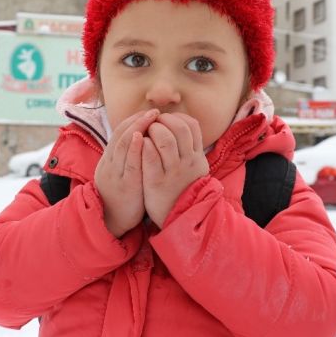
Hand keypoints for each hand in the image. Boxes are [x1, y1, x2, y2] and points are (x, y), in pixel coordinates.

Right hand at [95, 109, 158, 236]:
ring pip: (123, 145)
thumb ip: (127, 158)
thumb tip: (140, 140)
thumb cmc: (121, 196)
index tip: (147, 112)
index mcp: (109, 159)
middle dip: (138, 120)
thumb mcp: (121, 173)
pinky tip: (142, 137)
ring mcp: (116, 173)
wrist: (110, 221)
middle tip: (153, 111)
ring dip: (137, 128)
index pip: (119, 133)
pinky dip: (134, 149)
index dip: (133, 121)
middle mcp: (110, 163)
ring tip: (150, 117)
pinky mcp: (124, 185)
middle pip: (121, 135)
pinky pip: (129, 163)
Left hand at [142, 113, 208, 227]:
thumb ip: (190, 149)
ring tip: (145, 133)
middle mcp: (187, 161)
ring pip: (165, 140)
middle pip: (179, 128)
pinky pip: (150, 157)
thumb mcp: (194, 168)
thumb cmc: (182, 189)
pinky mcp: (156, 181)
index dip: (177, 117)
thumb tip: (183, 126)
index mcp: (196, 156)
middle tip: (152, 123)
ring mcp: (172, 171)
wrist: (180, 218)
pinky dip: (143, 146)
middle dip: (163, 120)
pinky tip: (139, 144)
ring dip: (153, 130)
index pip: (192, 125)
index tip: (165, 119)